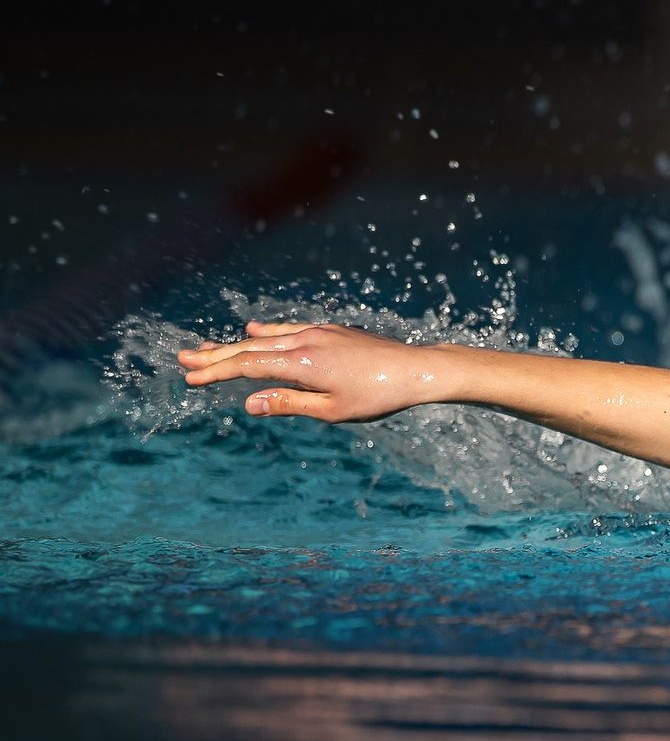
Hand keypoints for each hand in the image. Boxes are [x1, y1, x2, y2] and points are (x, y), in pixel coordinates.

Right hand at [176, 321, 454, 423]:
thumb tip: (249, 403)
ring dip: (236, 343)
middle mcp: (306, 341)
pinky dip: (267, 332)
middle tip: (183, 358)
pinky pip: (290, 330)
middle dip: (215, 355)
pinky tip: (254, 331)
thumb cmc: (378, 396)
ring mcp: (319, 332)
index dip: (217, 371)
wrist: (416, 370)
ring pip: (267, 337)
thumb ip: (289, 404)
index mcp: (302, 364)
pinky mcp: (331, 330)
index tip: (191, 376)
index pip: (248, 366)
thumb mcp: (333, 410)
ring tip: (208, 347)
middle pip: (250, 348)